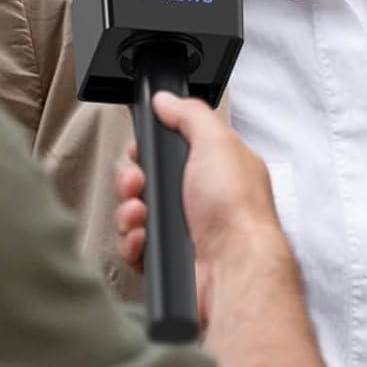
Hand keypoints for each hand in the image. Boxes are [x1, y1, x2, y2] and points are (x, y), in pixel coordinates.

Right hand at [116, 92, 286, 325]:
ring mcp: (183, 230)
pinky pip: (134, 246)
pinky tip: (144, 238)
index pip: (170, 150)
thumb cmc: (237, 210)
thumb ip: (190, 115)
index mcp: (214, 167)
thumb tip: (167, 100)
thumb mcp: (217, 142)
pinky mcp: (169, 258)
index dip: (149, 150)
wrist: (234, 267)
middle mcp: (199, 198)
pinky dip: (132, 242)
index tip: (142, 151)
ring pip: (134, 214)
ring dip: (128, 211)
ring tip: (140, 213)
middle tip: (138, 183)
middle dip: (131, 180)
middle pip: (145, 181)